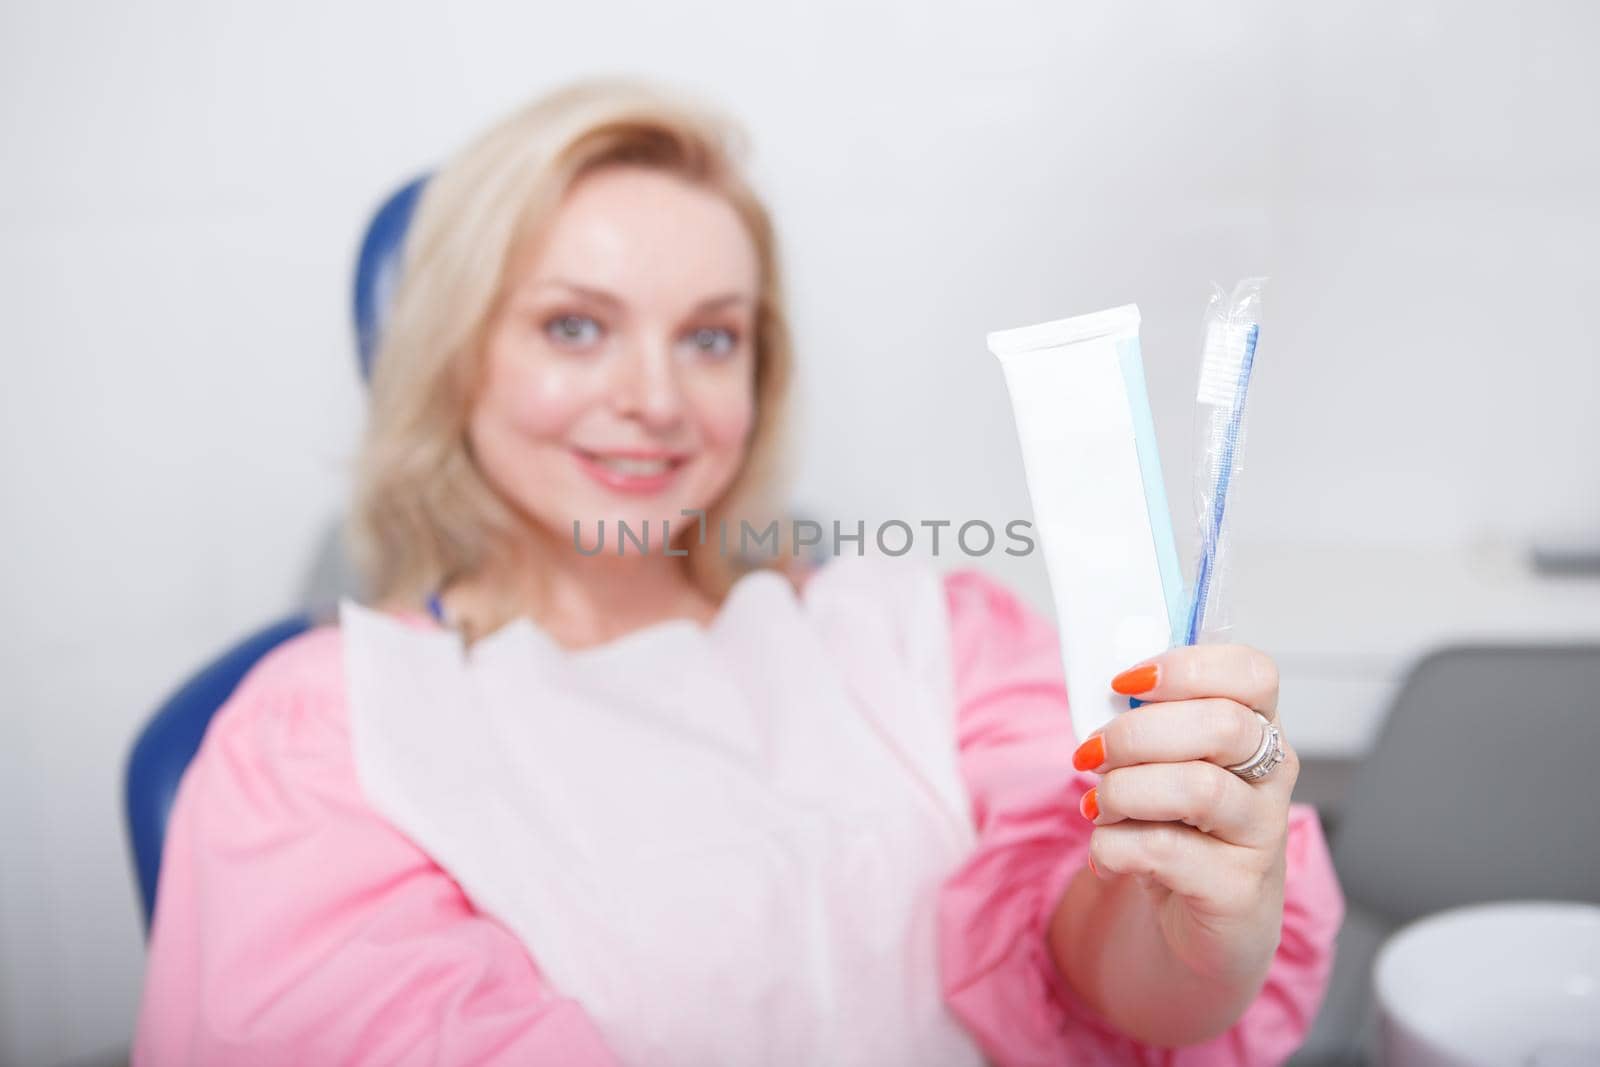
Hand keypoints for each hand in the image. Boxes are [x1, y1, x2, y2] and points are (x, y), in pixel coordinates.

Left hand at [1070, 644, 1298, 986]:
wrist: (1204, 922)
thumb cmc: (1181, 829)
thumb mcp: (1167, 765)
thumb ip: (1150, 723)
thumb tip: (1107, 693)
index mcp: (1257, 728)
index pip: (1254, 673)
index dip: (1187, 668)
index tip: (1126, 682)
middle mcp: (1273, 776)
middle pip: (1222, 726)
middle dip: (1136, 734)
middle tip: (1091, 754)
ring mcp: (1262, 834)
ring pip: (1198, 788)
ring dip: (1123, 791)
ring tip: (1098, 807)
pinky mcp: (1237, 888)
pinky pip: (1164, 850)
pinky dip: (1113, 846)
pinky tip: (1108, 853)